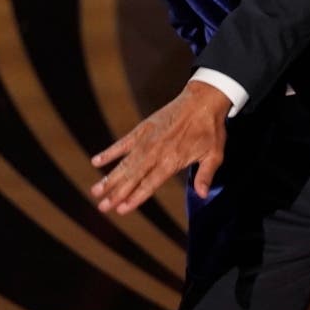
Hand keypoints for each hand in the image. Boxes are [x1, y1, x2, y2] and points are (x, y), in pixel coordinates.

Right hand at [90, 80, 230, 213]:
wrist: (203, 99)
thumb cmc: (210, 129)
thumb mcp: (214, 154)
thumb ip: (205, 175)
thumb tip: (202, 195)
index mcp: (172, 160)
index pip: (150, 184)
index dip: (135, 198)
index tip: (121, 210)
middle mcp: (156, 152)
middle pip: (133, 177)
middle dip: (116, 193)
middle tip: (102, 207)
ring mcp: (147, 140)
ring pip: (125, 163)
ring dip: (110, 178)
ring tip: (95, 191)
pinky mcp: (143, 128)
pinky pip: (123, 142)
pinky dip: (110, 152)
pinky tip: (96, 161)